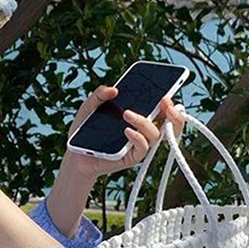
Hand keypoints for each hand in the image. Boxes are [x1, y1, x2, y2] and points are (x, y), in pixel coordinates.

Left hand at [64, 87, 186, 180]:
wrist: (75, 154)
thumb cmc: (86, 130)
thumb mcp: (89, 108)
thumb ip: (99, 95)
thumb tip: (113, 89)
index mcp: (139, 116)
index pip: (162, 109)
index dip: (169, 103)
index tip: (166, 93)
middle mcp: (143, 130)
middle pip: (169, 124)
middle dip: (173, 114)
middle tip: (164, 101)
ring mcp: (139, 144)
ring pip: (156, 134)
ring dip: (145, 122)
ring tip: (127, 113)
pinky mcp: (131, 157)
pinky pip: (142, 148)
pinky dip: (137, 138)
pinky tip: (126, 130)